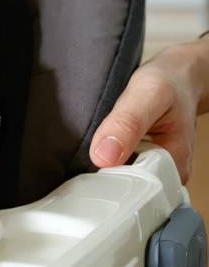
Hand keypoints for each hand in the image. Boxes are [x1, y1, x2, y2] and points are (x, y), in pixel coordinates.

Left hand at [90, 35, 207, 182]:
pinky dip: (103, 153)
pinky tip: (99, 141)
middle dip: (101, 170)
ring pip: (116, 175)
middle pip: (123, 185)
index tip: (91, 163)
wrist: (178, 76)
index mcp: (173, 166)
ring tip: (94, 143)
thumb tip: (103, 156)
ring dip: (100, 160)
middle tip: (88, 150)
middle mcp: (164, 173)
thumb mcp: (149, 93)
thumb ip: (127, 122)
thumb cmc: (169, 83)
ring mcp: (151, 166)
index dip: (108, 178)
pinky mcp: (139, 159)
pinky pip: (114, 163)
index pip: (134, 189)